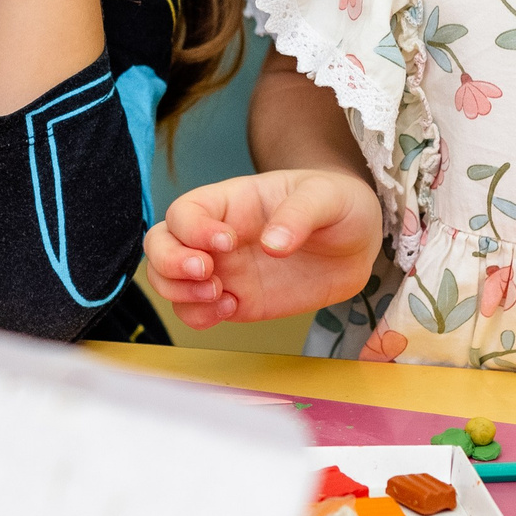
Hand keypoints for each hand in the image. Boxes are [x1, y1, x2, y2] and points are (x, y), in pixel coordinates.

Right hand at [143, 169, 382, 328]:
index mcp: (231, 202)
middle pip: (158, 245)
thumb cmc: (337, 205)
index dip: (192, 228)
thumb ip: (299, 215)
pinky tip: (230, 308)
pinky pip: (195, 313)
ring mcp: (222, 270)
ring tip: (221, 295)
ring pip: (167, 281)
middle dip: (170, 262)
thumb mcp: (326, 197)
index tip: (226, 242)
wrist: (357, 243)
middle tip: (209, 274)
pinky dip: (199, 317)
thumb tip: (273, 244)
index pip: (185, 211)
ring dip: (180, 293)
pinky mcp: (235, 301)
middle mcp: (215, 236)